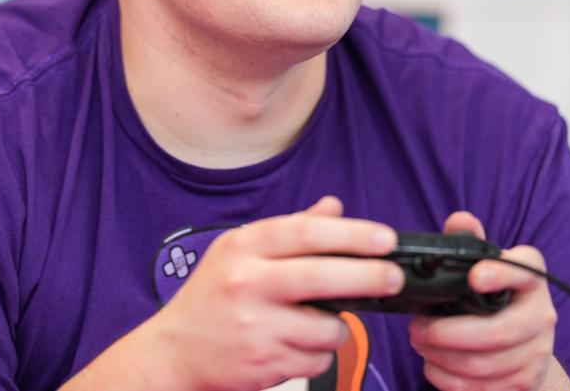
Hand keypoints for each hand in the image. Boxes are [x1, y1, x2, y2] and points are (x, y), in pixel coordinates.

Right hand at [140, 196, 402, 390]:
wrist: (174, 350)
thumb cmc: (211, 296)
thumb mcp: (240, 251)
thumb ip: (290, 229)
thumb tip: (335, 207)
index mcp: (243, 247)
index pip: (305, 232)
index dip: (352, 233)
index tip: (385, 239)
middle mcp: (246, 283)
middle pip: (322, 276)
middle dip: (369, 276)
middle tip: (394, 277)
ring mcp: (254, 326)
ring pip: (327, 327)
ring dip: (339, 327)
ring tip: (321, 321)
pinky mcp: (263, 363)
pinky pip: (316, 359)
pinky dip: (319, 353)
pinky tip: (297, 344)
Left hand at [408, 212, 558, 390]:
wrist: (527, 348)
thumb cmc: (497, 300)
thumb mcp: (486, 267)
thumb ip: (469, 243)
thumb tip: (459, 221)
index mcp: (532, 280)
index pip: (525, 270)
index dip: (501, 273)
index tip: (474, 277)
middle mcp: (542, 316)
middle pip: (498, 332)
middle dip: (449, 333)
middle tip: (417, 327)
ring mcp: (537, 354)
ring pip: (486, 365)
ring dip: (443, 357)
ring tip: (420, 343)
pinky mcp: (525, 384)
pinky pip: (483, 388)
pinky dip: (450, 380)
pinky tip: (434, 366)